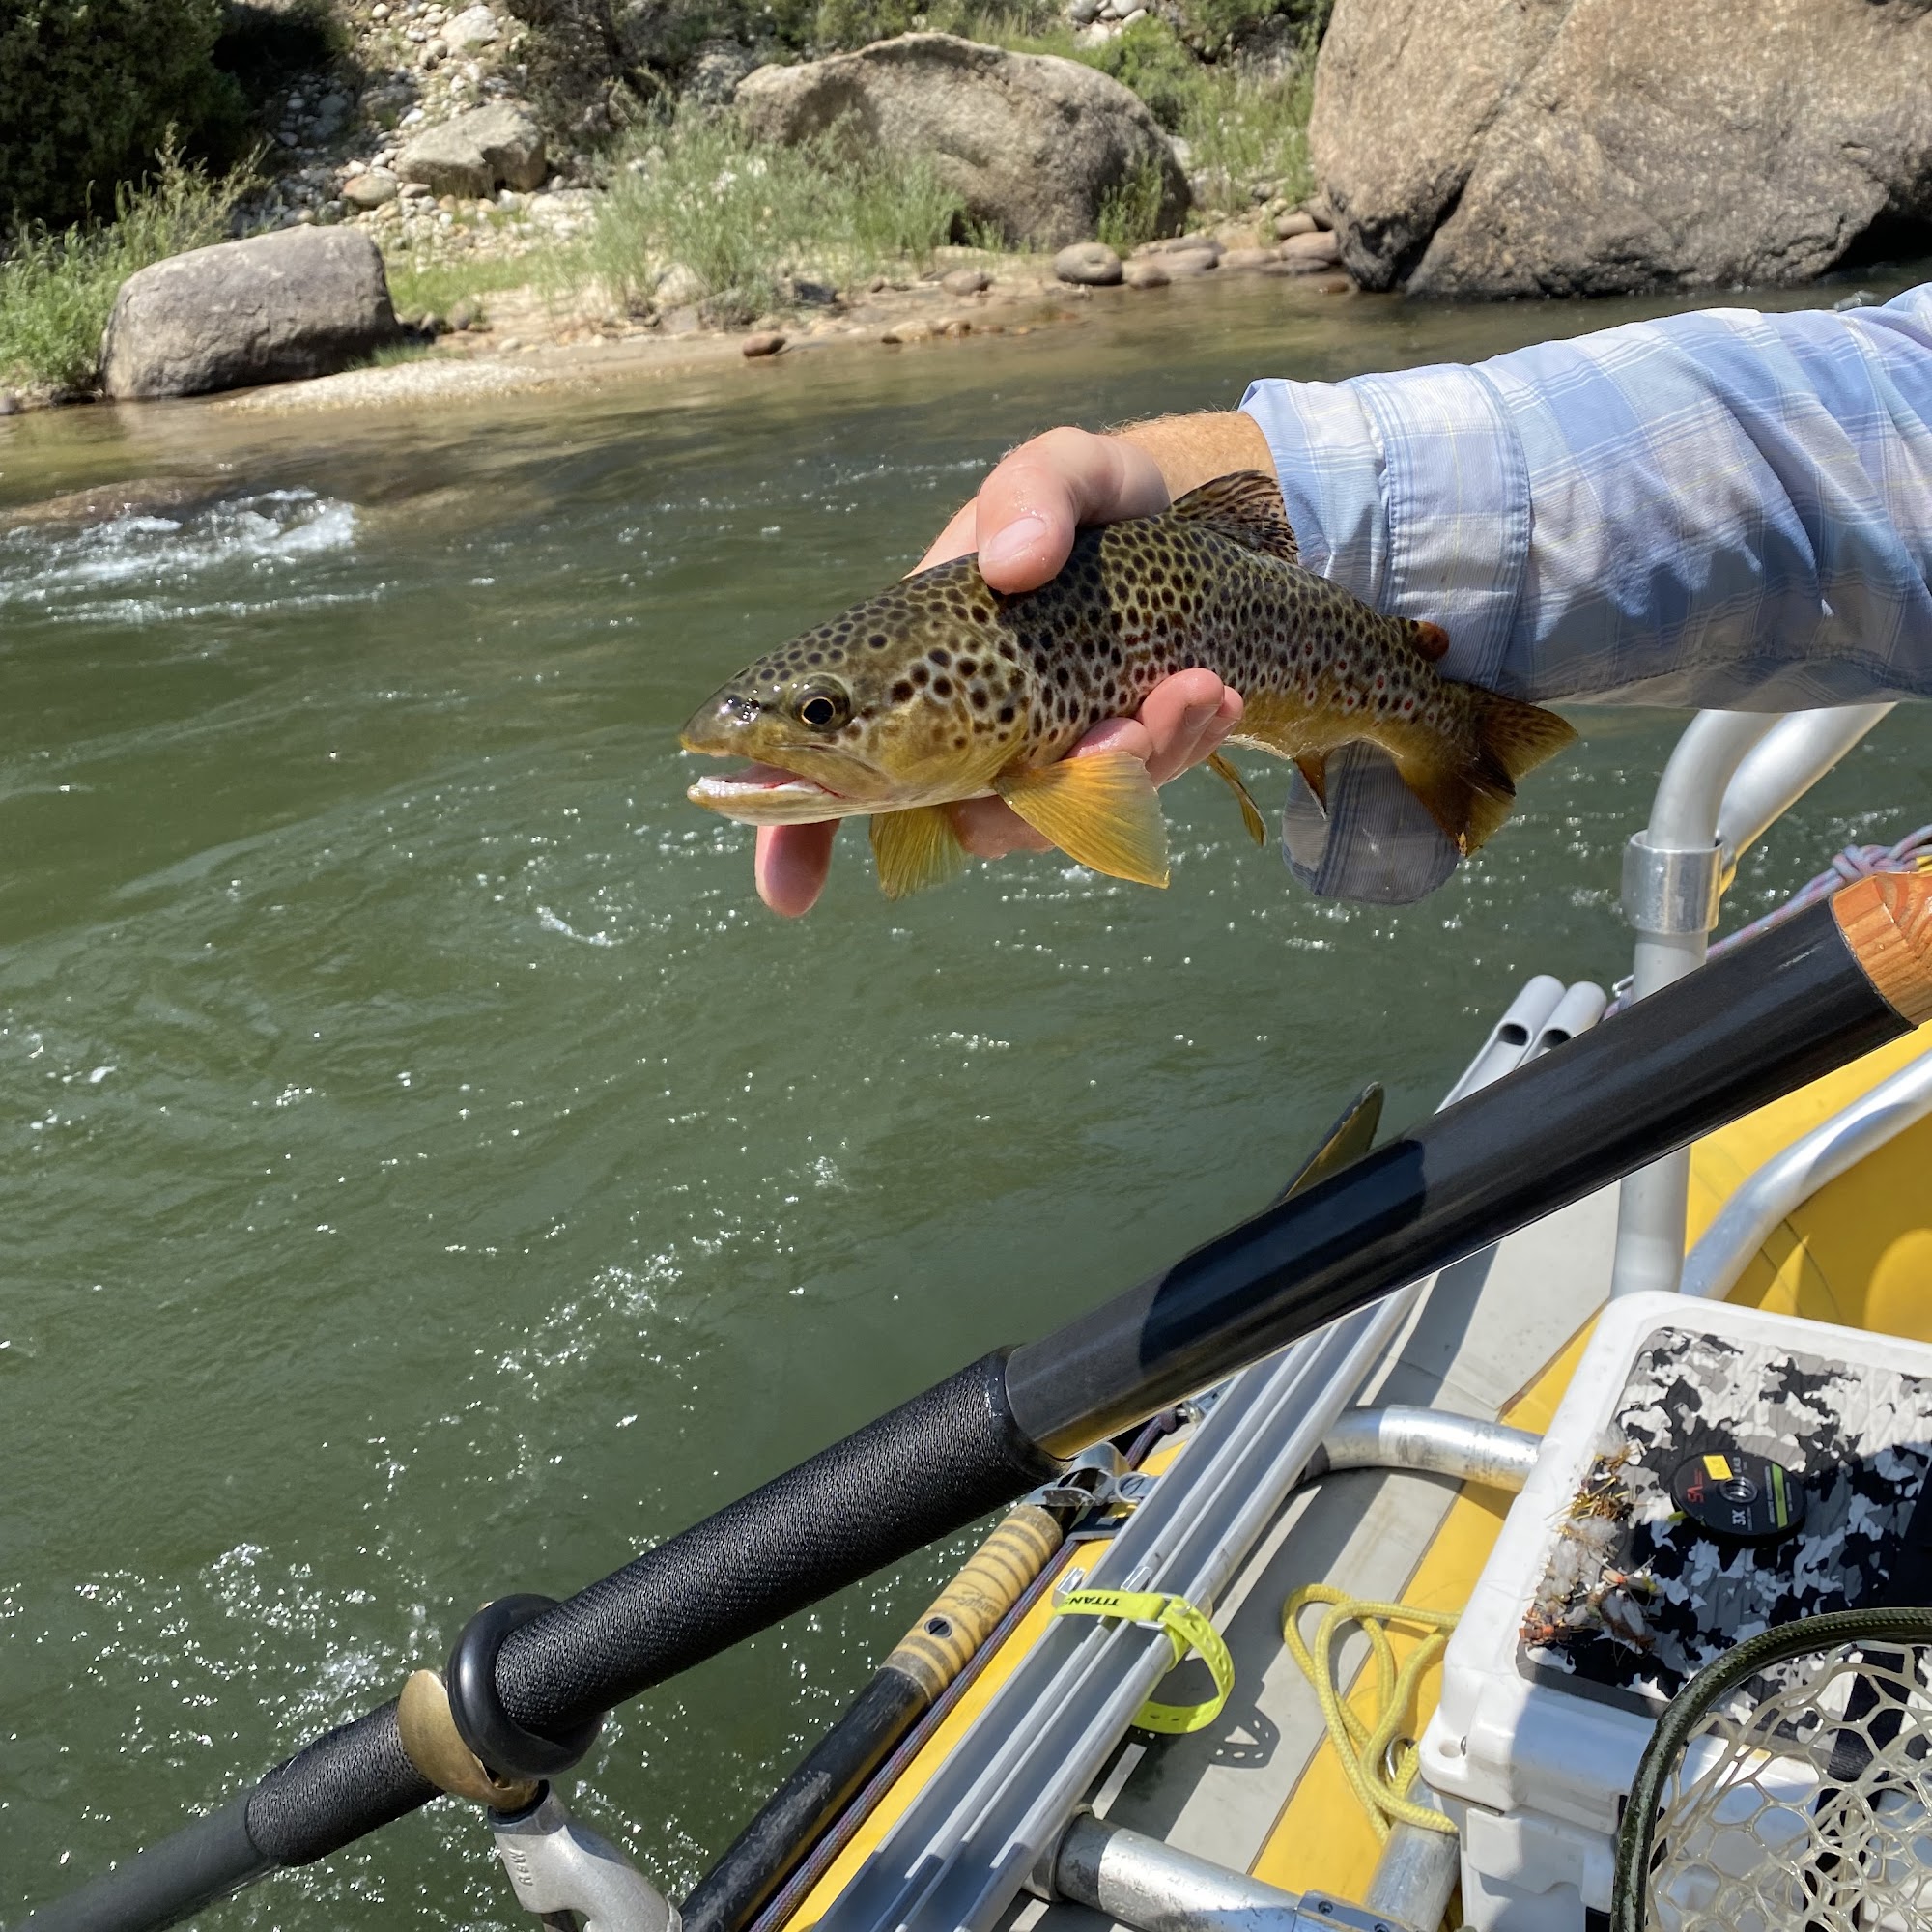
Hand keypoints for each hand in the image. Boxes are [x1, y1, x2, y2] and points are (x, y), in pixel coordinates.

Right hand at [753, 425, 1251, 916]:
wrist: (1185, 525)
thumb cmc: (1089, 502)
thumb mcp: (1062, 467)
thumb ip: (1032, 491)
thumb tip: (1011, 563)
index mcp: (907, 669)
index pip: (824, 767)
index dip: (795, 832)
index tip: (788, 893)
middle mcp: (957, 733)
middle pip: (969, 820)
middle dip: (1048, 802)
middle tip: (1123, 736)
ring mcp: (1035, 760)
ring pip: (1064, 816)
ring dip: (1139, 765)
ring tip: (1200, 689)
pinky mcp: (1106, 765)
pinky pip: (1133, 792)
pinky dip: (1181, 749)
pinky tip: (1218, 696)